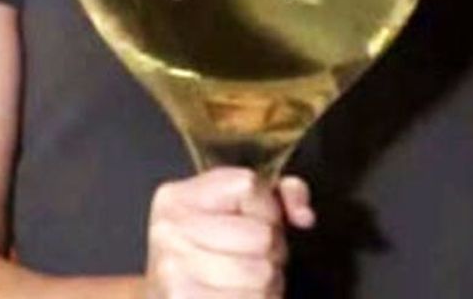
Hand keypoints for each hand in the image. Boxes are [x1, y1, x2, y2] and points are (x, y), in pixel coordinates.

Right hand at [145, 167, 315, 297]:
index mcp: (177, 197)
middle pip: (262, 236)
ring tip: (247, 283)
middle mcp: (169, 232)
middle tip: (253, 258)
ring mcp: (171, 274)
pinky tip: (238, 298)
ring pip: (262, 275)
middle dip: (272, 251)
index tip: (255, 221)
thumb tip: (304, 216)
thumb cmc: (209, 253)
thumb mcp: (234, 210)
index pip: (249, 185)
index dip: (268, 207)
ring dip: (268, 284)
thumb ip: (280, 193)